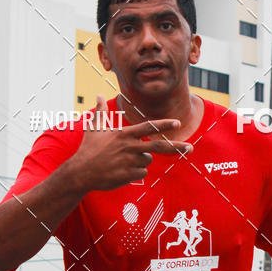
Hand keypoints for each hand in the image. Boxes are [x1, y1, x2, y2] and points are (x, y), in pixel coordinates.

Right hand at [71, 95, 192, 191]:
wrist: (81, 172)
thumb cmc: (88, 149)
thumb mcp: (94, 128)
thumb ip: (100, 112)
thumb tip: (97, 95)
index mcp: (125, 134)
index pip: (148, 127)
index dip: (164, 124)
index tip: (177, 122)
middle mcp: (130, 147)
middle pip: (159, 146)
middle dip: (176, 146)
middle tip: (190, 147)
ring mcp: (131, 162)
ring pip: (147, 160)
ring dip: (140, 161)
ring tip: (123, 161)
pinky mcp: (129, 175)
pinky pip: (141, 173)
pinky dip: (135, 172)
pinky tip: (122, 171)